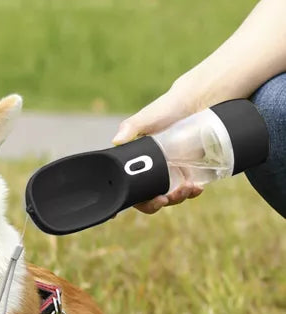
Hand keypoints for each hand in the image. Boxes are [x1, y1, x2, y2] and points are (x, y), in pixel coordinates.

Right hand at [112, 85, 203, 213]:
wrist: (197, 102)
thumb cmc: (167, 108)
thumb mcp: (148, 116)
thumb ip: (131, 126)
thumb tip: (116, 140)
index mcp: (136, 163)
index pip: (127, 187)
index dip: (127, 201)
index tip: (123, 212)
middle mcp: (151, 171)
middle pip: (147, 198)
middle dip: (157, 203)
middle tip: (166, 198)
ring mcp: (170, 174)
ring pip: (169, 197)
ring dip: (177, 198)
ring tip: (188, 188)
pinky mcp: (188, 172)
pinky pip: (187, 191)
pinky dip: (191, 193)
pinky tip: (197, 188)